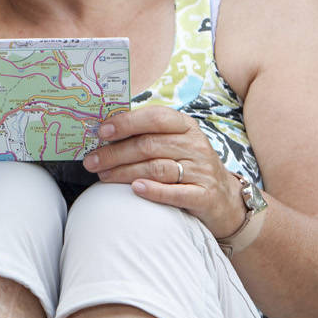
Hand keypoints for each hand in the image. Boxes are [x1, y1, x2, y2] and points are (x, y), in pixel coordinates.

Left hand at [84, 105, 245, 238]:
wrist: (226, 199)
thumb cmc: (188, 167)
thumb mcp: (174, 144)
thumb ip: (147, 136)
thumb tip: (105, 133)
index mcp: (185, 126)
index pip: (154, 118)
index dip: (126, 123)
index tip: (101, 131)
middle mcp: (195, 145)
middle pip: (149, 145)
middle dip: (115, 153)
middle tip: (91, 161)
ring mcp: (202, 170)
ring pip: (157, 168)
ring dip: (124, 172)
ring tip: (103, 176)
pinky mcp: (205, 195)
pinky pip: (175, 192)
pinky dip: (153, 190)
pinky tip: (135, 189)